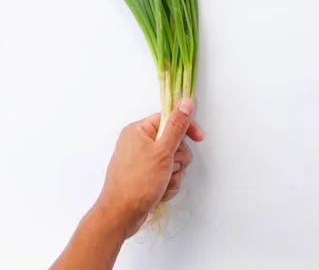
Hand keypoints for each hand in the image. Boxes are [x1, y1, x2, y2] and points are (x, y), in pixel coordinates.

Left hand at [97, 98, 202, 237]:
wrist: (120, 215)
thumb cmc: (138, 182)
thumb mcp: (162, 151)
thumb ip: (176, 126)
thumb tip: (186, 102)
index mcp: (139, 130)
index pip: (169, 119)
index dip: (185, 129)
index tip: (198, 138)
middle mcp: (138, 142)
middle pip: (173, 142)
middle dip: (177, 159)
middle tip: (170, 167)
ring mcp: (141, 160)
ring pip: (171, 161)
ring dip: (173, 174)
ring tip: (163, 183)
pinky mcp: (144, 176)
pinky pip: (165, 175)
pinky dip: (167, 184)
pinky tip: (160, 192)